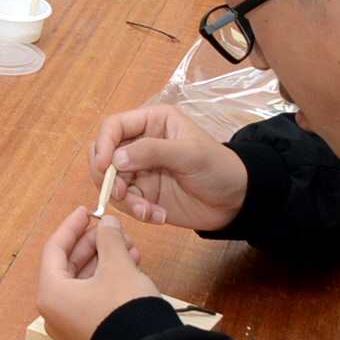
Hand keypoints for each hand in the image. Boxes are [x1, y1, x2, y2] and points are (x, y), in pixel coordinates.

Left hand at [35, 208, 160, 339]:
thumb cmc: (124, 312)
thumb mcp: (117, 266)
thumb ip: (109, 240)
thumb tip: (108, 225)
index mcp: (50, 293)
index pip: (55, 249)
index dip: (72, 226)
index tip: (86, 211)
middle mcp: (55, 310)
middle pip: (69, 264)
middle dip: (94, 244)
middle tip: (113, 230)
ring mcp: (71, 323)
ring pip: (84, 280)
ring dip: (105, 259)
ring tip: (128, 245)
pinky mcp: (89, 330)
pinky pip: (93, 295)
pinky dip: (109, 277)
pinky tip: (131, 264)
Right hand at [85, 103, 249, 230]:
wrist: (236, 201)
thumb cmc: (219, 168)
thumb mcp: (190, 154)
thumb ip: (153, 151)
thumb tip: (115, 159)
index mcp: (151, 123)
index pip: (114, 127)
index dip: (103, 144)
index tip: (104, 166)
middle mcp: (140, 144)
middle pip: (103, 154)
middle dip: (107, 176)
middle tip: (121, 193)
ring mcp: (140, 170)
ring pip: (111, 182)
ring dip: (124, 200)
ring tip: (147, 211)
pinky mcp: (143, 194)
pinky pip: (125, 203)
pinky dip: (136, 212)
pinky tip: (158, 216)